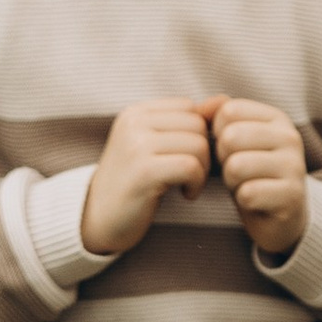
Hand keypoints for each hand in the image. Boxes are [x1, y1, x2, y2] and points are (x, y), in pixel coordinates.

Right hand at [81, 99, 214, 255]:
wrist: (97, 221)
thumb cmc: (133, 184)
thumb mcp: (157, 147)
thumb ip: (187, 122)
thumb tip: (224, 100)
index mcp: (136, 112)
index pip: (190, 107)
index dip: (199, 134)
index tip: (188, 158)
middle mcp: (133, 122)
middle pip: (197, 124)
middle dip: (204, 153)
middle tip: (191, 176)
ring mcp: (136, 145)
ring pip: (198, 144)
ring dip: (201, 170)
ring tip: (187, 185)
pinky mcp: (143, 171)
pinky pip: (191, 167)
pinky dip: (196, 183)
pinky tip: (186, 194)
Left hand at [209, 97, 309, 258]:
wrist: (282, 217)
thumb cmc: (252, 173)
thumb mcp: (235, 141)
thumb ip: (218, 118)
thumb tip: (200, 107)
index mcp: (276, 118)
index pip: (229, 111)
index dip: (217, 134)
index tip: (231, 150)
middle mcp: (290, 137)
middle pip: (230, 137)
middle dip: (223, 159)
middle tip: (237, 171)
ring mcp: (294, 166)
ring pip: (236, 166)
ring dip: (232, 182)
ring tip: (246, 185)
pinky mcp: (292, 195)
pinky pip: (247, 193)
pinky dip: (243, 200)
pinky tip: (256, 201)